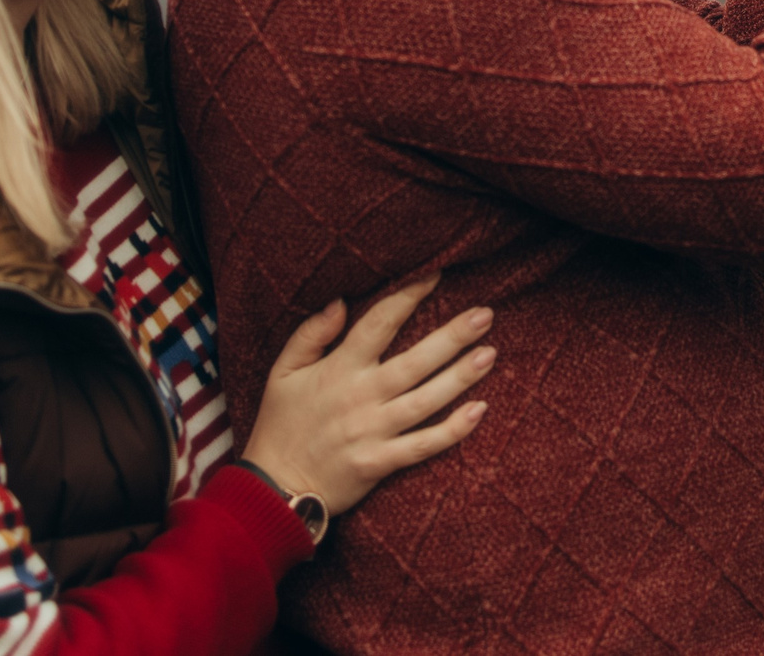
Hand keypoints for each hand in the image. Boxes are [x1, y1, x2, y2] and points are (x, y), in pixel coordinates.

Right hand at [239, 276, 494, 516]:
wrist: (273, 487)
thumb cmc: (280, 424)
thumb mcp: (283, 372)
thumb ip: (310, 334)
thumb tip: (339, 301)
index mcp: (338, 369)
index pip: (379, 324)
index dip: (408, 297)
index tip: (435, 275)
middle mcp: (361, 397)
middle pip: (415, 361)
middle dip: (452, 336)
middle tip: (485, 314)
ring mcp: (372, 431)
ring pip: (426, 401)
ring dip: (460, 377)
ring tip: (490, 354)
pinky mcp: (379, 463)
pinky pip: (422, 446)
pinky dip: (452, 431)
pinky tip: (479, 411)